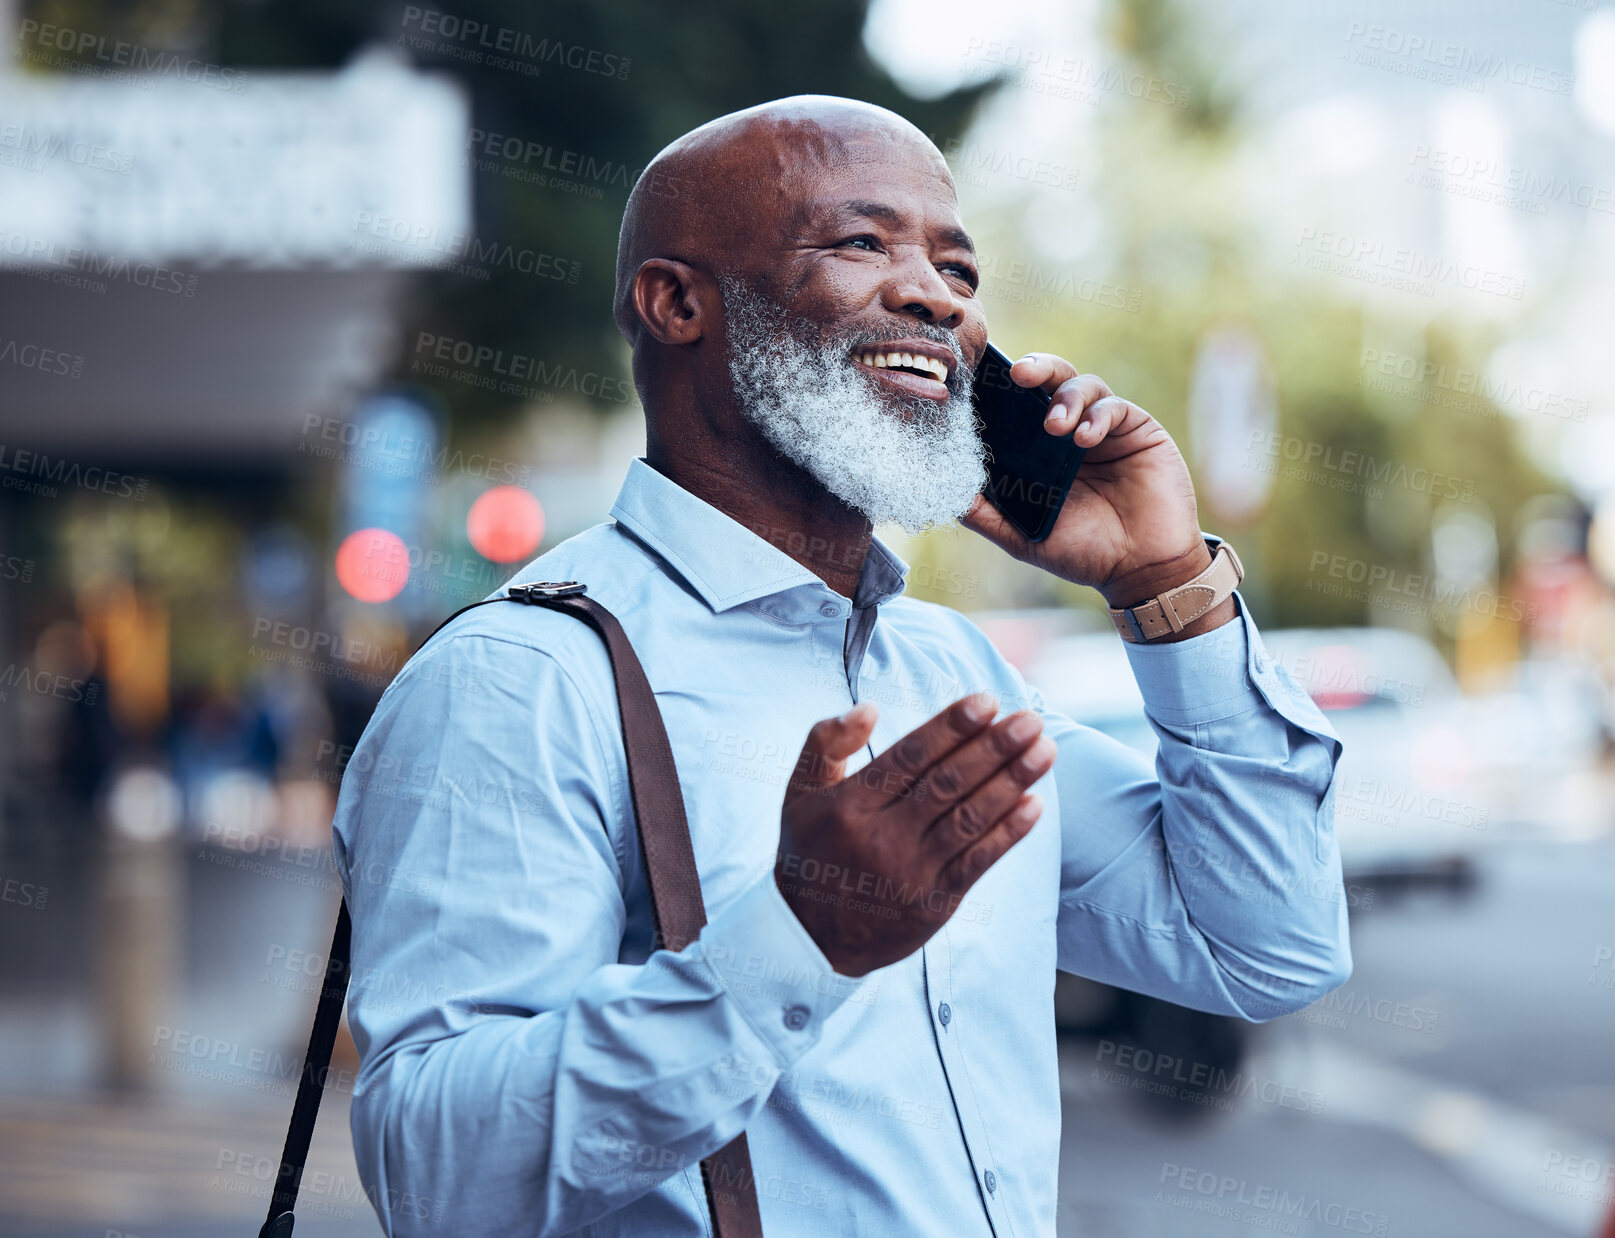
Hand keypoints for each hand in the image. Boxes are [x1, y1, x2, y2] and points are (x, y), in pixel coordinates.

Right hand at [775, 693, 1054, 975]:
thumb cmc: (810, 852)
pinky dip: (1008, 833)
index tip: (988, 702)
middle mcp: (882, 836)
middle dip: (994, 748)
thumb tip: (869, 709)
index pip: (910, 757)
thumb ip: (826, 742)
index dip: (951, 728)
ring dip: (1011, 782)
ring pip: (969, 819)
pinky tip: (1034, 804)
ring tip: (1044, 751)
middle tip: (1031, 720)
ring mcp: (911, 872)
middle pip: (947, 784)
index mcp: (851, 805)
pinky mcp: (934, 903)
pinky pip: (977, 863)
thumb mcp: (798, 793)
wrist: (809, 938)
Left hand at [961, 353, 1229, 627]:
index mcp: (1038, 450)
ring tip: (1054, 427)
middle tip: (1017, 375)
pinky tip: (1084, 438)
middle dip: (1033, 369)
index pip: (1014, 406)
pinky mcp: (1137, 429)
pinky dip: (1096, 416)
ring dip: (1065, 397)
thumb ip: (985, 515)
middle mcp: (1068, 431)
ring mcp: (1102, 428)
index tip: (978, 383)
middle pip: (1048, 380)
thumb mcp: (1022, 537)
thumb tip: (944, 495)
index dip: (998, 390)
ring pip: (1080, 384)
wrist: (1142, 570)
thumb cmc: (1083, 553)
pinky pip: (1113, 407)